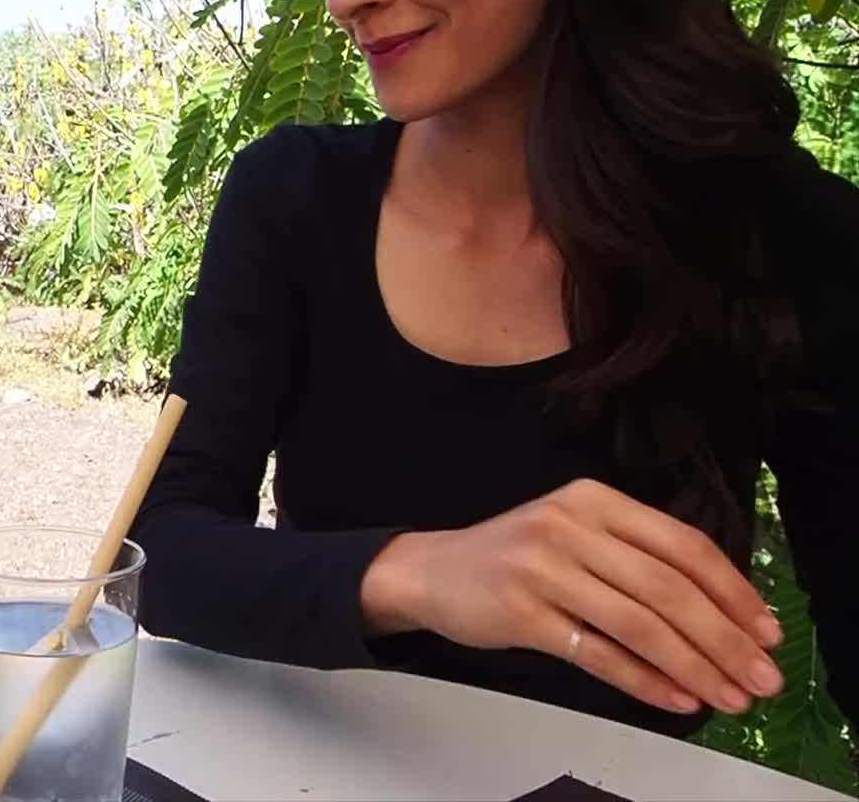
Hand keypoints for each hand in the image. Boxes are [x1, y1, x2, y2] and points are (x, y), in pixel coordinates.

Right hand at [360, 478, 784, 715]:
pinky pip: (599, 653)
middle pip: (668, 588)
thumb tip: (721, 614)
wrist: (430, 572)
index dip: (733, 591)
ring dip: (695, 666)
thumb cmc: (513, 558)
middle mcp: (570, 526)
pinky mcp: (522, 612)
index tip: (767, 631)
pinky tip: (676, 698)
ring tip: (729, 696)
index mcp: (594, 500)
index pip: (683, 545)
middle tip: (761, 677)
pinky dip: (645, 681)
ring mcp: (543, 568)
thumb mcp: (575, 534)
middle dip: (725, 639)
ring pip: (639, 624)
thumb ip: (636, 558)